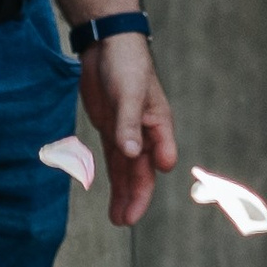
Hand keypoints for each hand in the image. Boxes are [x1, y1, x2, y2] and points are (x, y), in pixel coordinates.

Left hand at [80, 35, 175, 225]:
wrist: (107, 44)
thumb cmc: (126, 64)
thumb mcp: (128, 93)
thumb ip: (129, 124)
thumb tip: (132, 155)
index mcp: (158, 123)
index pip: (159, 155)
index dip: (152, 173)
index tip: (145, 189)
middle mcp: (146, 133)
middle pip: (143, 170)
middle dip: (136, 196)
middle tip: (126, 221)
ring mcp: (128, 133)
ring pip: (129, 171)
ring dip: (125, 194)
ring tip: (119, 221)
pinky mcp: (112, 130)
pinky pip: (115, 162)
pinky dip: (115, 179)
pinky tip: (113, 197)